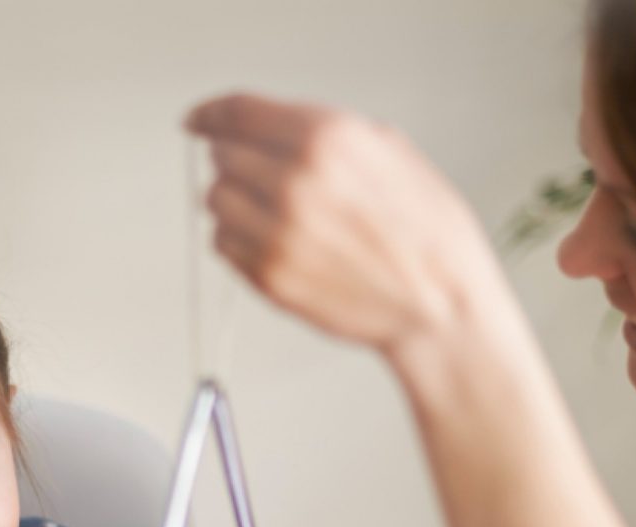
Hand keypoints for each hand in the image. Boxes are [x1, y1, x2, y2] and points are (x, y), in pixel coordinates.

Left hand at [185, 93, 497, 354]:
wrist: (437, 304)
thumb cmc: (424, 233)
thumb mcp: (388, 151)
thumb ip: (324, 133)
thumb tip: (271, 129)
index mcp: (325, 141)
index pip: (239, 114)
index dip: (212, 113)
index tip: (199, 120)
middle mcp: (293, 185)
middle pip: (223, 158)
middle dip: (237, 162)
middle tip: (262, 177)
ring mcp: (276, 236)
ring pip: (216, 203)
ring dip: (235, 203)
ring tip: (274, 214)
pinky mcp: (268, 278)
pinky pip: (223, 246)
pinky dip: (238, 240)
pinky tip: (275, 243)